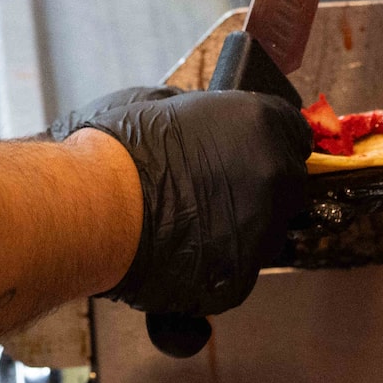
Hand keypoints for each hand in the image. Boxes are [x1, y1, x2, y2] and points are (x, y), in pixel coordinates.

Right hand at [50, 87, 312, 314]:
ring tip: (189, 227)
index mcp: (261, 124)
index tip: (248, 154)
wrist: (89, 206)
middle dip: (258, 188)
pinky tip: (179, 259)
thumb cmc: (114, 148)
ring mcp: (260, 231)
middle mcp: (273, 176)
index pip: (294, 135)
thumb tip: (205, 126)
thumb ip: (202, 117)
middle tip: (213, 191)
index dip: (267, 145)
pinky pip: (235, 274)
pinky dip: (213, 269)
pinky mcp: (238, 280)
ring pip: (264, 233)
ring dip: (238, 230)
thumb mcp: (161, 103)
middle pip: (286, 186)